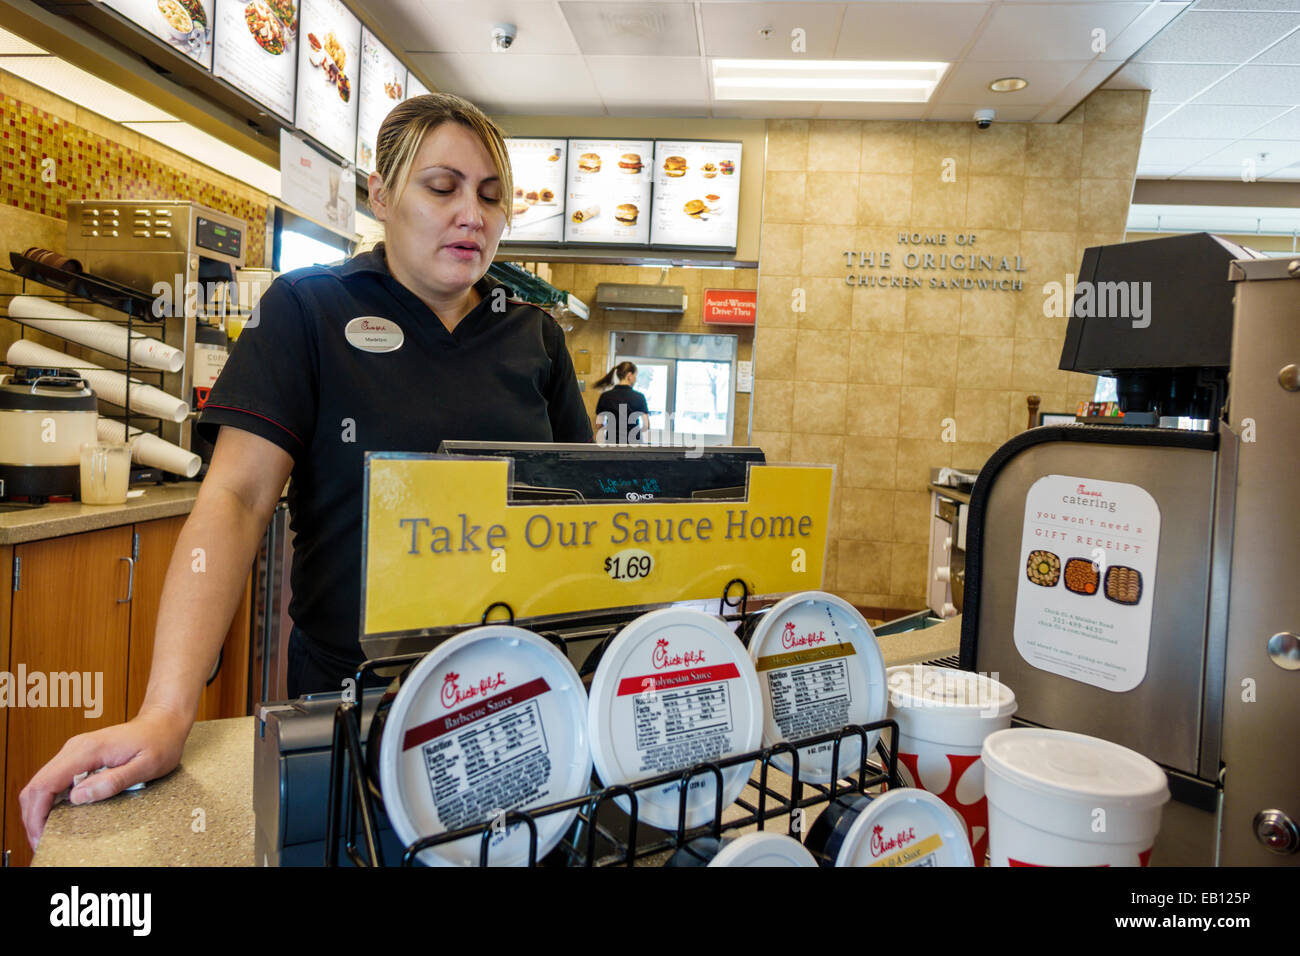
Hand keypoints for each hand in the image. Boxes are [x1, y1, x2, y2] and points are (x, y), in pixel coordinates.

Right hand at [19, 705, 189, 850]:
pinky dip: (50, 800)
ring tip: (49, 832)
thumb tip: (78, 797)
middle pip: (36, 785)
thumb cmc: (160, 742)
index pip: (45, 784)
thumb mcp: (146, 766)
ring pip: (42, 782)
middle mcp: (75, 748)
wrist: (163, 722)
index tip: (41, 836)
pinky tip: (59, 815)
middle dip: (33, 816)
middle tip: (42, 840)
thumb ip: (113, 781)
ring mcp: (75, 751)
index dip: (37, 814)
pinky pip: (54, 779)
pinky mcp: (79, 756)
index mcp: (88, 750)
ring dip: (39, 809)